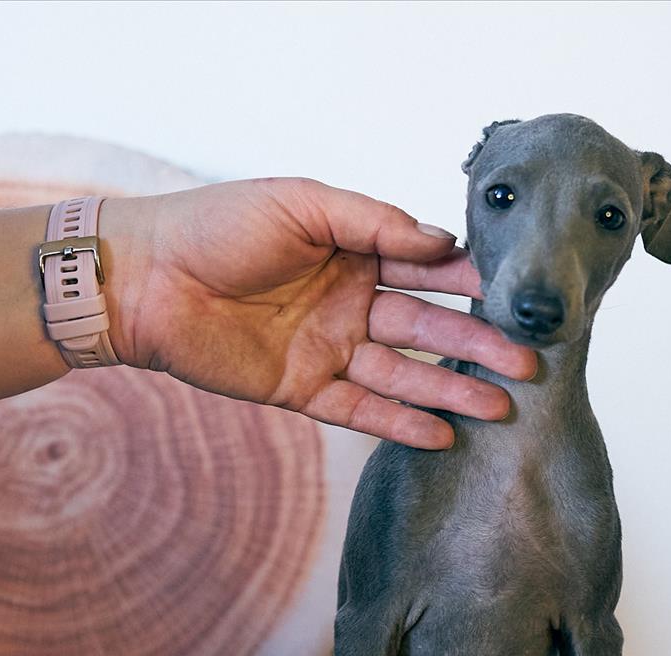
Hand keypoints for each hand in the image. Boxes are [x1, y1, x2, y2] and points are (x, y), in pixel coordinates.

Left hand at [100, 179, 536, 448]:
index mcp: (353, 251)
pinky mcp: (301, 389)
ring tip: (501, 406)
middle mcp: (349, 303)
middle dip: (476, 345)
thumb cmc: (216, 226)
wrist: (143, 279)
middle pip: (426, 327)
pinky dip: (399, 424)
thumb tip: (443, 240)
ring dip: (451, 390)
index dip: (470, 282)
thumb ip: (374, 222)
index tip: (515, 296)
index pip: (426, 268)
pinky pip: (360, 411)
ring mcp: (328, 348)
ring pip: (403, 374)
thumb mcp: (302, 205)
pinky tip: (443, 435)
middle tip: (527, 363)